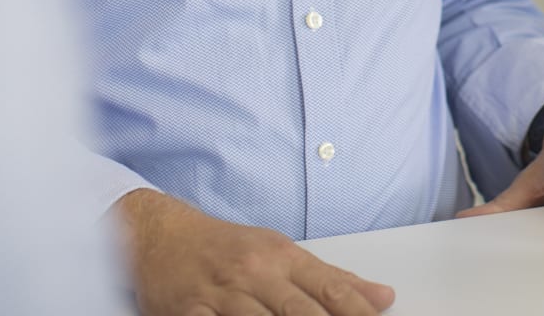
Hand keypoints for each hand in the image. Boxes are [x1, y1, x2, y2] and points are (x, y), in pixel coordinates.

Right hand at [118, 189, 393, 315]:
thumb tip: (382, 296)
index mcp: (283, 257)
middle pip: (302, 311)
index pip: (333, 290)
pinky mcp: (190, 312)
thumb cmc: (225, 248)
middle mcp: (256, 272)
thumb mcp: (280, 253)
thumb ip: (331, 280)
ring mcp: (222, 294)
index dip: (359, 314)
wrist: (161, 235)